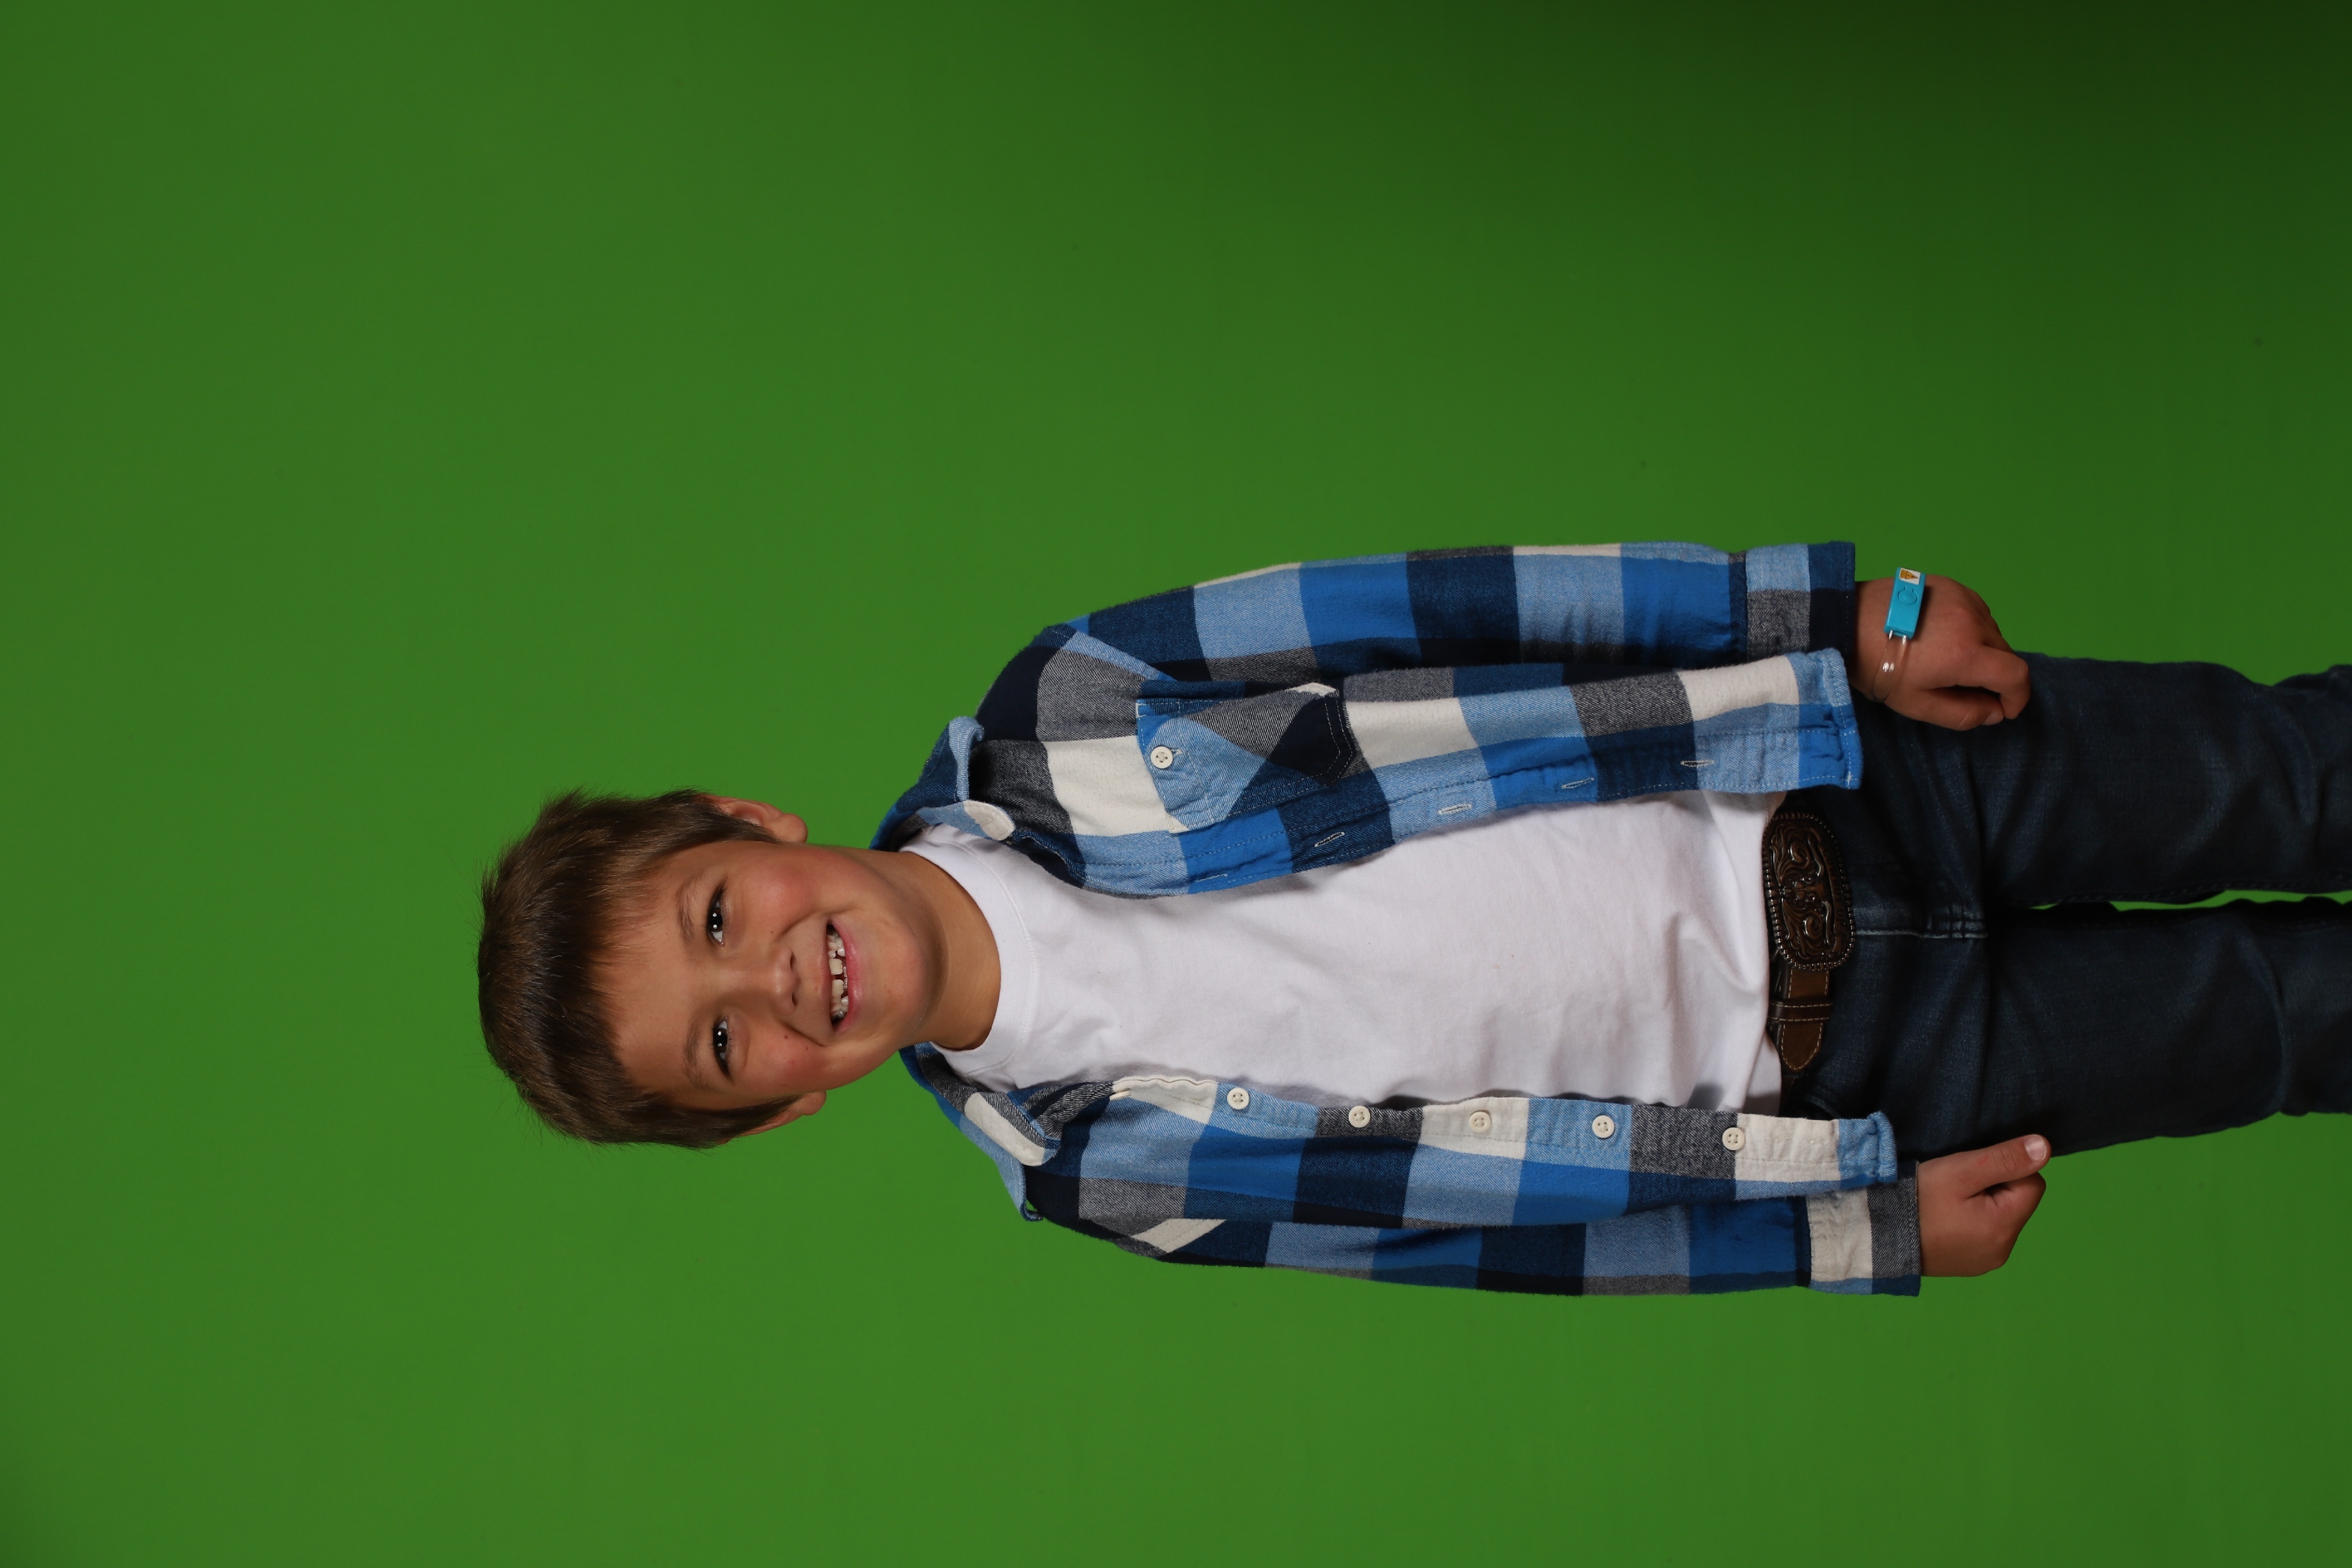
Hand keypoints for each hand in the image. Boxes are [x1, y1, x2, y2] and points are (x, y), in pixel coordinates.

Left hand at [1851, 575, 2031, 728]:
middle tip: (1966, 688)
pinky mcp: (1952, 585)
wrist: (1845, 621)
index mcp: (1966, 653)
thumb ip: (1963, 714)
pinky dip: (1972, 628)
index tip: (2004, 709)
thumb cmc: (1877, 669)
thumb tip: (1995, 712)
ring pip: (1993, 632)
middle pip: (2006, 654)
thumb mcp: (1918, 704)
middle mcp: (1973, 621)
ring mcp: (1964, 598)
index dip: (2017, 697)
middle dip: (1995, 677)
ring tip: (1948, 660)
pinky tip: (1943, 636)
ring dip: (1983, 651)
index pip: (2017, 675)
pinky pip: (1978, 612)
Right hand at [1917, 1134, 2049, 1275]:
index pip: (2032, 1183)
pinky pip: (1985, 1235)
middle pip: (2017, 1202)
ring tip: (1947, 1202)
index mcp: (2005, 1227)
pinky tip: (1945, 1220)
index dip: (2006, 1169)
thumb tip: (2044, 1148)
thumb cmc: (1917, 1198)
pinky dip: (1972, 1223)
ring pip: (2001, 1219)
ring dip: (1984, 1205)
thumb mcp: (1960, 1170)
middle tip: (1956, 1186)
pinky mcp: (1970, 1266)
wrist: (1875, 1235)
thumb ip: (2004, 1158)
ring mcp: (1986, 1262)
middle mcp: (2003, 1250)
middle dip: (1994, 1188)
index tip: (1972, 1171)